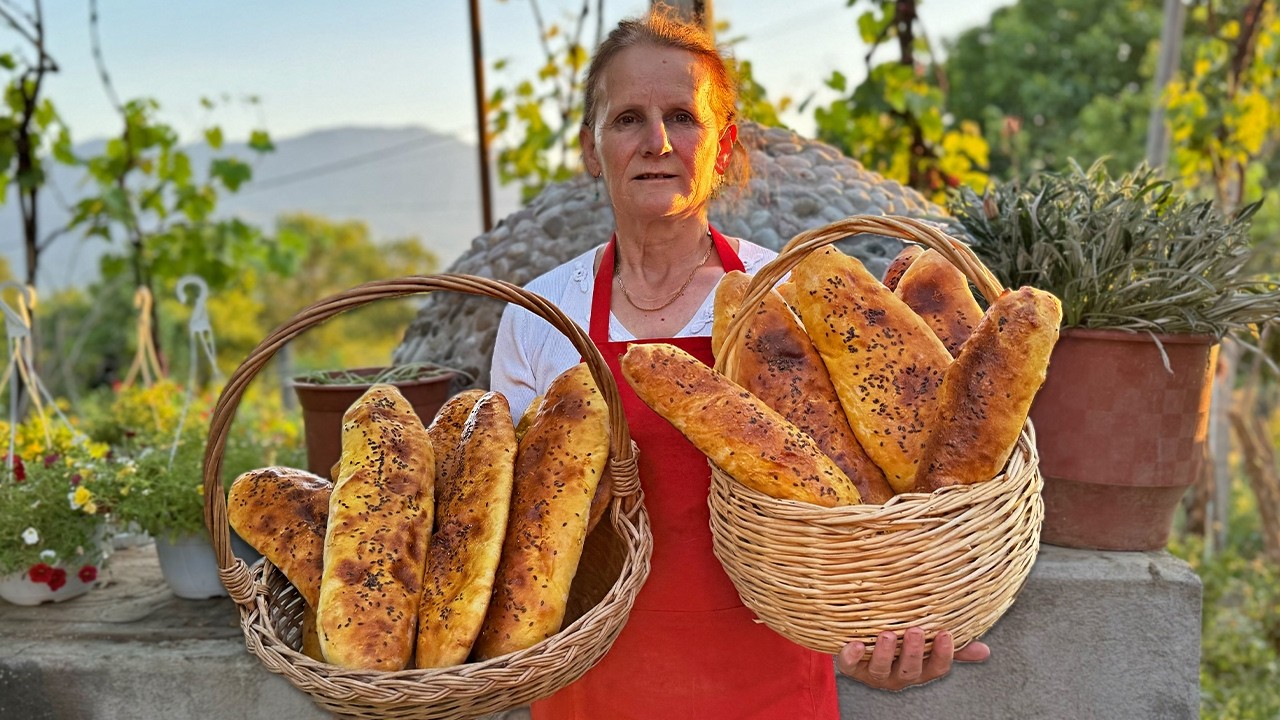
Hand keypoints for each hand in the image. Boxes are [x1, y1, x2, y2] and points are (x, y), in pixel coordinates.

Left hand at [835, 627, 989, 691]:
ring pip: (880, 669)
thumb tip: (985, 651)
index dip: (943, 654)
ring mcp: (874, 672)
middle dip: (913, 652)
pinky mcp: (851, 666)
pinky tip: (856, 644)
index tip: (946, 634)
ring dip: (885, 652)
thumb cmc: (900, 642)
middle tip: (915, 630)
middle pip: (910, 670)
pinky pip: (848, 666)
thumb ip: (953, 647)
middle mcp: (898, 675)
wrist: (857, 639)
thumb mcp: (927, 644)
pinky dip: (851, 656)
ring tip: (887, 634)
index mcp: (919, 669)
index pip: (937, 668)